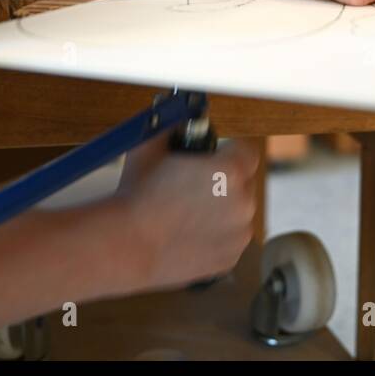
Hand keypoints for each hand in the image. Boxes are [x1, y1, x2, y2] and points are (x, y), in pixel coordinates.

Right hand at [112, 134, 259, 290]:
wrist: (127, 245)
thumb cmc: (138, 197)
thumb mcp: (152, 146)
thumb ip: (174, 126)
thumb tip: (181, 117)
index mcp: (231, 171)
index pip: (247, 151)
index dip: (228, 151)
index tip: (214, 156)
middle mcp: (243, 203)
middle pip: (244, 182)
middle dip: (224, 182)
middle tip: (192, 185)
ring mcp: (239, 234)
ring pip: (237, 212)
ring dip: (220, 209)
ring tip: (186, 212)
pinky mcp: (230, 258)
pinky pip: (229, 239)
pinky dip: (215, 236)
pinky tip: (187, 232)